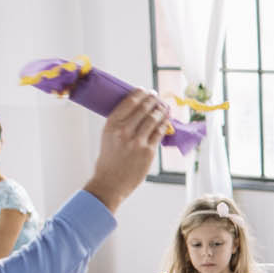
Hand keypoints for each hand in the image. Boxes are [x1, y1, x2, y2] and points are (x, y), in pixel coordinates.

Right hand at [86, 89, 168, 209]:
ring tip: (164, 106)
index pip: (128, 103)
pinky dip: (164, 124)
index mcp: (111, 125)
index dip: (139, 94)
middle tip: (157, 96)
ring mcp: (137, 141)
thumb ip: (119, 124)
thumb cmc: (108, 160)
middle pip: (143, 108)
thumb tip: (135, 110)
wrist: (110, 182)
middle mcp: (123, 131)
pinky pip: (159, 133)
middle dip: (152, 99)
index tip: (145, 90)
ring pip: (153, 119)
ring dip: (161, 110)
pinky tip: (166, 120)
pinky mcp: (148, 151)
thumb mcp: (107, 137)